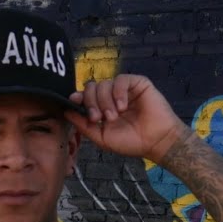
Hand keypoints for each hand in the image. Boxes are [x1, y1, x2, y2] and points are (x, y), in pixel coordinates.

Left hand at [66, 75, 189, 163]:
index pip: (84, 96)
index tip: (74, 103)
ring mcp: (124, 89)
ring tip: (114, 117)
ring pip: (104, 84)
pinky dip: (118, 93)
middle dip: (90, 102)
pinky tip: (123, 107)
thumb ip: (83, 125)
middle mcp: (111, 96)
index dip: (78, 97)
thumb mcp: (102, 137)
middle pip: (91, 87)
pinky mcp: (137, 83)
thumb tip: (66, 111)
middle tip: (98, 118)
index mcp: (101, 108)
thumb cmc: (131, 142)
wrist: (156, 142)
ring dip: (105, 101)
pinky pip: (120, 80)